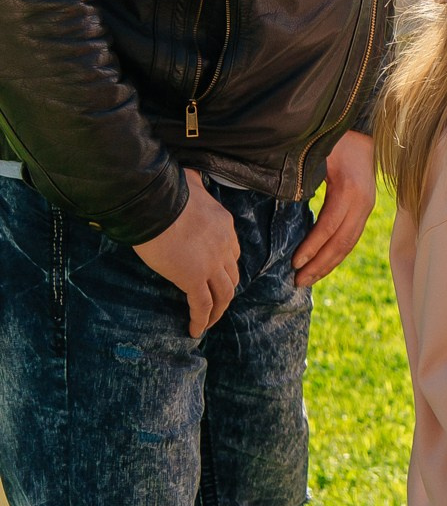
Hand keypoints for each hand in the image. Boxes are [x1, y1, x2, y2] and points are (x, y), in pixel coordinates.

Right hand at [132, 170, 240, 336]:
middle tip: (216, 302)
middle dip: (225, 290)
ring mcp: (211, 264)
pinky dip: (201, 320)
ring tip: (208, 322)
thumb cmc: (166, 191)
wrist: (156, 203)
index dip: (226, 267)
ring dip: (217, 310)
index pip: (232, 252)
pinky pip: (202, 305)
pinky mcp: (192, 278)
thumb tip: (188, 175)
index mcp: (225, 225)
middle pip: (231, 275)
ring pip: (222, 294)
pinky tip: (195, 330)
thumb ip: (193, 184)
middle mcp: (224, 246)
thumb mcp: (189, 183)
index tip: (216, 275)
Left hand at [293, 131, 375, 288]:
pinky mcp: (365, 208)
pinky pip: (352, 236)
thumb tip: (279, 197)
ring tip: (308, 278)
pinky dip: (337, 253)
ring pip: (350, 243)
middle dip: (320, 263)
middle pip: (343, 241)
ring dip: (329, 263)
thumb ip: (302, 176)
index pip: (330, 226)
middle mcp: (363, 202)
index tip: (295, 263)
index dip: (313, 246)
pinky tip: (322, 263)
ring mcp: (367, 206)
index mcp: (351, 189)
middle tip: (298, 280)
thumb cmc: (337, 138)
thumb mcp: (319, 152)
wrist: (367, 128)